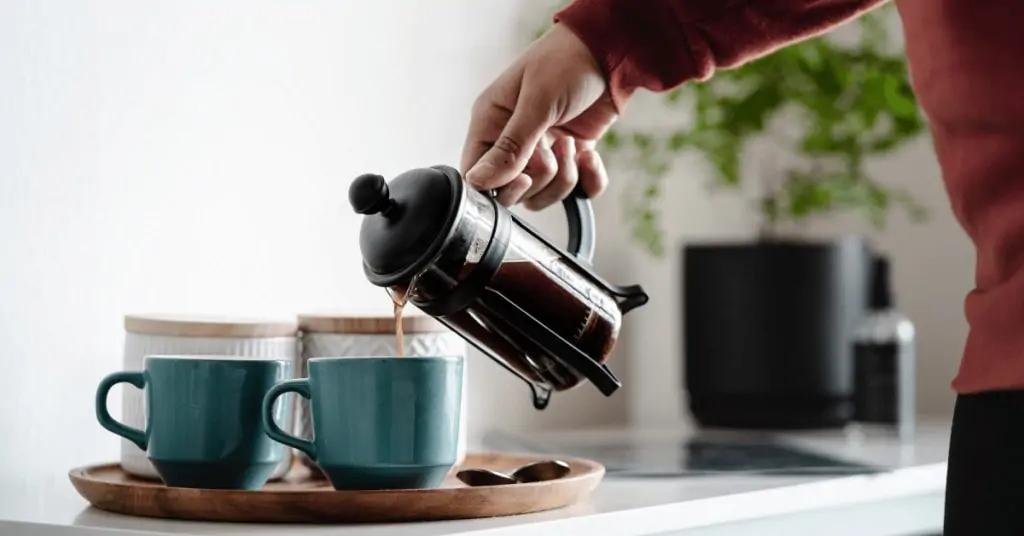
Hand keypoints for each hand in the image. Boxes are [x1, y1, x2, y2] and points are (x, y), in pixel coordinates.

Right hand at [460, 23, 616, 209]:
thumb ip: (510, 147)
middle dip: (539, 179)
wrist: (611, 51)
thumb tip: (478, 181)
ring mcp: (541, 151)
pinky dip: (588, 181)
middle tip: (555, 150)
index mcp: (490, 122)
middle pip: (512, 191)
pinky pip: (576, 191)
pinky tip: (590, 155)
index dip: (499, 187)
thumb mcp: (537, 102)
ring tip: (572, 144)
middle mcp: (511, 141)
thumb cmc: (566, 62)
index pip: (478, 174)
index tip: (525, 177)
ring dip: (564, 179)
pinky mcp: (570, 157)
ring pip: (542, 195)